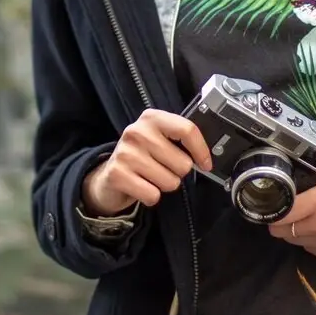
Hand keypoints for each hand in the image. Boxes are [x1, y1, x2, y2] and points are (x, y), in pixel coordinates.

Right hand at [82, 109, 212, 214]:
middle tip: (164, 169)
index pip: (187, 130)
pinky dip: (151, 196)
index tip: (205, 164)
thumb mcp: (160, 140)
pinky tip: (141, 187)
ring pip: (170, 182)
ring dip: (164, 185)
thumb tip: (205, 157)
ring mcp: (126, 152)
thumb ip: (181, 141)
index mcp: (152, 118)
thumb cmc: (143, 156)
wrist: (110, 175)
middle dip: (178, 173)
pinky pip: (153, 195)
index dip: (201, 150)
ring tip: (151, 177)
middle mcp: (137, 131)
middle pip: (182, 163)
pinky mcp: (117, 174)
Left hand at [267, 166, 315, 263]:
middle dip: (281, 222)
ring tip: (308, 219)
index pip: (282, 212)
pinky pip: (312, 251)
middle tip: (287, 212)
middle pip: (284, 231)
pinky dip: (312, 242)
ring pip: (296, 242)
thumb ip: (313, 178)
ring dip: (296, 232)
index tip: (270, 204)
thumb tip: (287, 180)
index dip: (273, 208)